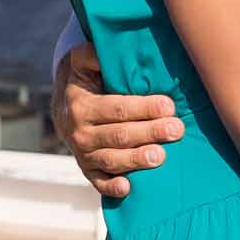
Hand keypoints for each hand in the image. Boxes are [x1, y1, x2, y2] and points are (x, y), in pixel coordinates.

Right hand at [51, 43, 181, 200]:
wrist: (63, 107)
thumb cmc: (85, 80)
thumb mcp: (82, 62)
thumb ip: (91, 54)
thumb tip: (102, 50)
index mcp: (81, 105)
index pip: (116, 108)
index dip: (142, 108)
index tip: (168, 105)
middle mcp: (80, 132)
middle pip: (119, 135)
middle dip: (150, 132)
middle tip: (176, 129)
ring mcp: (83, 154)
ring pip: (112, 160)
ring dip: (137, 160)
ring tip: (161, 156)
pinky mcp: (87, 170)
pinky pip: (98, 182)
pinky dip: (112, 187)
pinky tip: (129, 188)